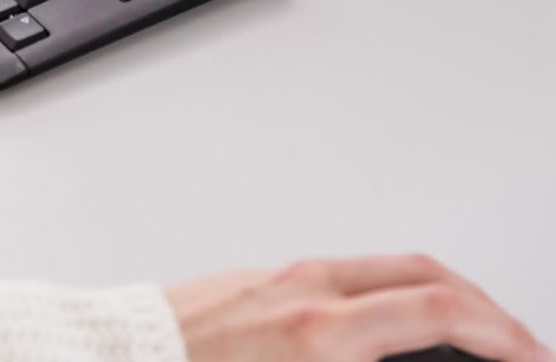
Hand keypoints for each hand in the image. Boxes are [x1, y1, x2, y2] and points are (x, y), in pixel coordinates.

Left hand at [168, 256, 551, 361]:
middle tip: (518, 344)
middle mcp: (305, 292)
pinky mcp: (264, 280)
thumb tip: (413, 361)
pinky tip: (400, 328)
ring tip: (471, 338)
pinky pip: (349, 275)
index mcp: (319, 334)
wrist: (110, 359)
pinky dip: (394, 294)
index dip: (499, 334)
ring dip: (441, 297)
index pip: (435, 311)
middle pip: (423, 274)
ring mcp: (283, 278)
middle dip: (484, 307)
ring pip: (388, 270)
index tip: (532, 356)